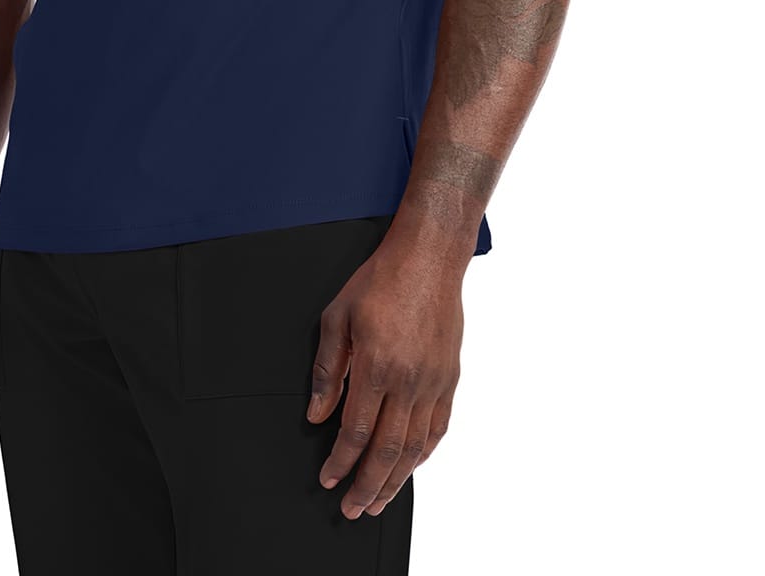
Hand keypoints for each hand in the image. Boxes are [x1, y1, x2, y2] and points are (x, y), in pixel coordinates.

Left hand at [305, 233, 463, 518]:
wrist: (428, 259)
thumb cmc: (379, 281)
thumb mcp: (337, 317)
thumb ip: (328, 369)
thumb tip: (318, 414)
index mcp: (376, 364)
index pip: (355, 431)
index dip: (340, 462)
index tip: (328, 479)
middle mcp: (408, 380)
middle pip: (386, 449)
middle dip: (367, 485)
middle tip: (352, 509)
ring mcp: (433, 382)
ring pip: (414, 447)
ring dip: (395, 480)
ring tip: (378, 501)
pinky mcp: (449, 379)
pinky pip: (437, 429)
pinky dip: (422, 455)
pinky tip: (409, 467)